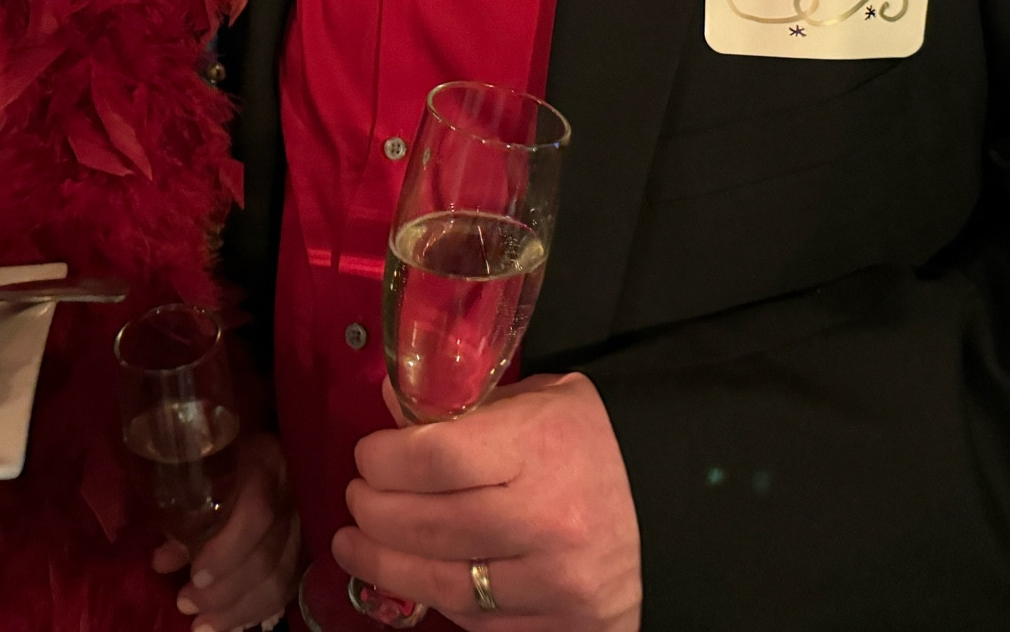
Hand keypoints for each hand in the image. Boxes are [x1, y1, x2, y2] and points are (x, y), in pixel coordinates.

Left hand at [151, 429, 301, 631]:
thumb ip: (185, 519)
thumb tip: (160, 563)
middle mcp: (292, 496)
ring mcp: (305, 525)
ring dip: (238, 610)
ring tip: (202, 626)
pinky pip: (287, 588)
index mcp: (266, 464)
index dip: (226, 551)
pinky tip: (230, 623)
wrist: (269, 455)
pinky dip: (257, 610)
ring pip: (280, 579)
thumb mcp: (204, 476)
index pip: (256, 515)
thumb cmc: (227, 459)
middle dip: (224, 590)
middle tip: (186, 605)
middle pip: (267, 556)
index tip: (195, 577)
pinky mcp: (307, 549)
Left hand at [335, 373, 641, 630]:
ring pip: (441, 581)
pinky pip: (471, 619)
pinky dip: (430, 595)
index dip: (384, 458)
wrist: (655, 512)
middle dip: (373, 510)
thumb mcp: (537, 400)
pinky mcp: (558, 625)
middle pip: (427, 523)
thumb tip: (388, 399)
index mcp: (543, 445)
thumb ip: (466, 401)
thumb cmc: (582, 447)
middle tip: (358, 497)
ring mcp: (556, 581)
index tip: (368, 455)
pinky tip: (405, 572)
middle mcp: (552, 518)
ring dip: (382, 562)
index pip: (436, 456)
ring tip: (354, 541)